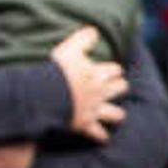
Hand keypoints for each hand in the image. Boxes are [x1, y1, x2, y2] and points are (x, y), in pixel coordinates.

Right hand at [50, 25, 127, 141]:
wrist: (47, 95)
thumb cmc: (58, 70)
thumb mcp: (70, 48)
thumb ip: (83, 38)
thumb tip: (94, 30)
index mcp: (98, 74)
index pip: (115, 70)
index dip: (114, 69)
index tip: (112, 69)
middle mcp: (101, 93)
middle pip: (120, 89)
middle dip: (119, 87)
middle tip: (117, 86)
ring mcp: (94, 110)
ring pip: (116, 113)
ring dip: (116, 113)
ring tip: (116, 113)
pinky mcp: (85, 124)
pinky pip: (98, 133)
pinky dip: (101, 136)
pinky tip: (103, 137)